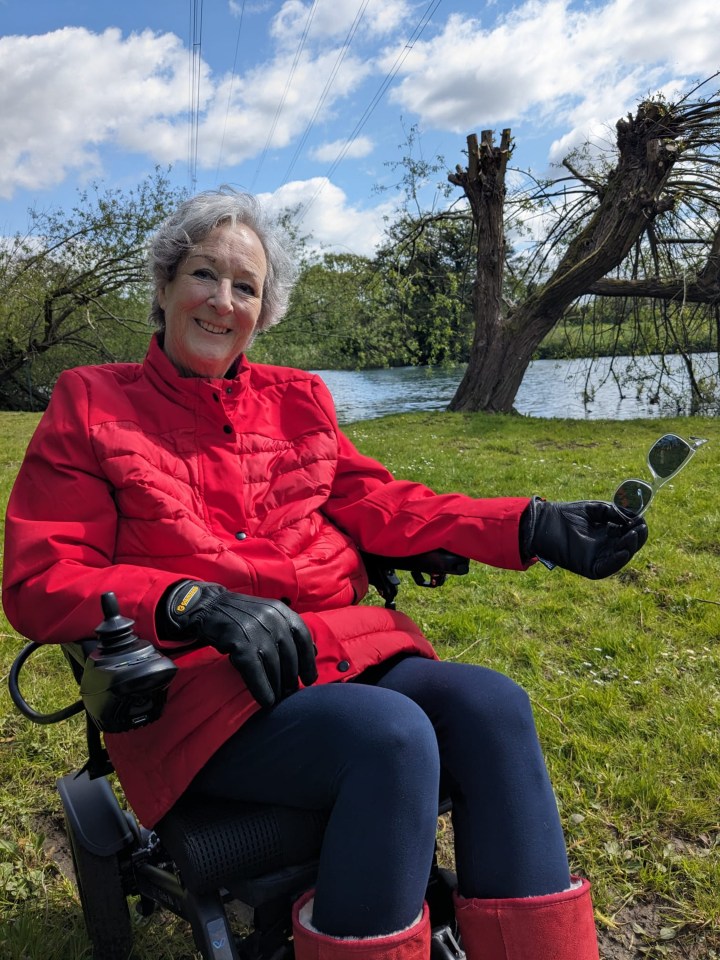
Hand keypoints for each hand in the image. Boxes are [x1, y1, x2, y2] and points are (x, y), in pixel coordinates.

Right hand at [159, 581, 317, 707]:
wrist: (210, 606)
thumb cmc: (242, 615)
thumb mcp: (270, 614)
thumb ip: (290, 630)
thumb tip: (315, 653)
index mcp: (282, 611)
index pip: (303, 638)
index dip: (308, 661)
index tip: (309, 679)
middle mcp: (272, 619)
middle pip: (289, 656)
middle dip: (291, 678)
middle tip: (290, 693)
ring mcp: (256, 630)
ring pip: (273, 666)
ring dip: (277, 686)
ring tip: (278, 698)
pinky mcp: (239, 643)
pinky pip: (255, 671)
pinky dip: (261, 688)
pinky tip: (266, 700)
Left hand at [521, 498, 647, 578]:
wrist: (544, 522)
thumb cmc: (566, 514)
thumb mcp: (594, 509)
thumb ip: (613, 511)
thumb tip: (634, 515)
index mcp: (608, 533)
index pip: (629, 532)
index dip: (637, 526)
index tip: (640, 518)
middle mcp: (606, 547)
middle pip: (629, 545)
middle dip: (637, 537)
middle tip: (640, 527)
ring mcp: (599, 558)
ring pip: (621, 557)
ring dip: (630, 546)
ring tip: (633, 534)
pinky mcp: (590, 568)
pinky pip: (607, 568)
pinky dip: (617, 561)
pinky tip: (624, 551)